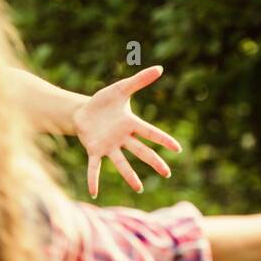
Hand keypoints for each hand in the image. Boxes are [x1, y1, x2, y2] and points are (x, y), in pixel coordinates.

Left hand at [72, 65, 181, 198]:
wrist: (82, 111)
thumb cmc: (103, 101)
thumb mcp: (120, 89)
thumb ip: (139, 81)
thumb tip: (160, 68)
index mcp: (130, 124)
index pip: (150, 133)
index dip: (163, 140)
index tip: (178, 149)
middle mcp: (122, 138)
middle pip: (141, 151)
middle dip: (154, 162)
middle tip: (167, 173)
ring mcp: (108, 146)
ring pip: (121, 162)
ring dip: (129, 175)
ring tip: (139, 188)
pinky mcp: (94, 150)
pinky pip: (94, 167)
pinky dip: (94, 179)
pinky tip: (94, 191)